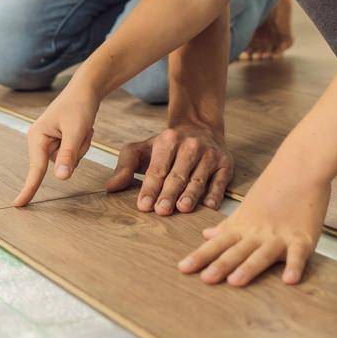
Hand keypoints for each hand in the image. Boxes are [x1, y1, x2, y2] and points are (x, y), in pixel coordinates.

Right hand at [15, 82, 100, 206]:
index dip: (28, 188)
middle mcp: (39, 141)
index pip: (36, 169)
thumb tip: (61, 178)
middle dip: (76, 150)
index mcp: (37, 137)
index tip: (18, 205)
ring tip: (82, 127)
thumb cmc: (79, 105)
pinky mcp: (57, 142)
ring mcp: (48, 143)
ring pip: (69, 161)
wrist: (85, 89)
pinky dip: (81, 143)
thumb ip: (68, 154)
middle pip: (60, 165)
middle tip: (82, 129)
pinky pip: (72, 154)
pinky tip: (82, 128)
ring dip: (81, 146)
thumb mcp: (76, 130)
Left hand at [108, 124, 233, 214]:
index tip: (144, 205)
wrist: (201, 127)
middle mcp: (191, 145)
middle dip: (169, 193)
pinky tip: (209, 205)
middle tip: (161, 210)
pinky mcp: (225, 164)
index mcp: (169, 140)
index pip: (157, 168)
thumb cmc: (168, 145)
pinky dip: (215, 193)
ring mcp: (210, 154)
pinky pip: (220, 181)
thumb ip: (126, 166)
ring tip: (182, 208)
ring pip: (198, 178)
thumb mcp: (144, 149)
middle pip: (178, 174)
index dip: (150, 188)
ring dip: (191, 194)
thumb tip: (111, 187)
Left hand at [179, 171, 328, 285]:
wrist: (300, 168)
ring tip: (236, 281)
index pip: (218, 243)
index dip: (201, 256)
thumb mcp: (246, 208)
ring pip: (263, 254)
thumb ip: (228, 225)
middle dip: (221, 264)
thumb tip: (206, 235)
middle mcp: (258, 233)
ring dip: (249, 267)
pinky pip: (298, 254)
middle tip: (205, 279)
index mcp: (243, 226)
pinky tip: (289, 280)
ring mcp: (280, 235)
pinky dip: (295, 266)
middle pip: (237, 250)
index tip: (183, 269)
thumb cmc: (273, 188)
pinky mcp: (303, 238)